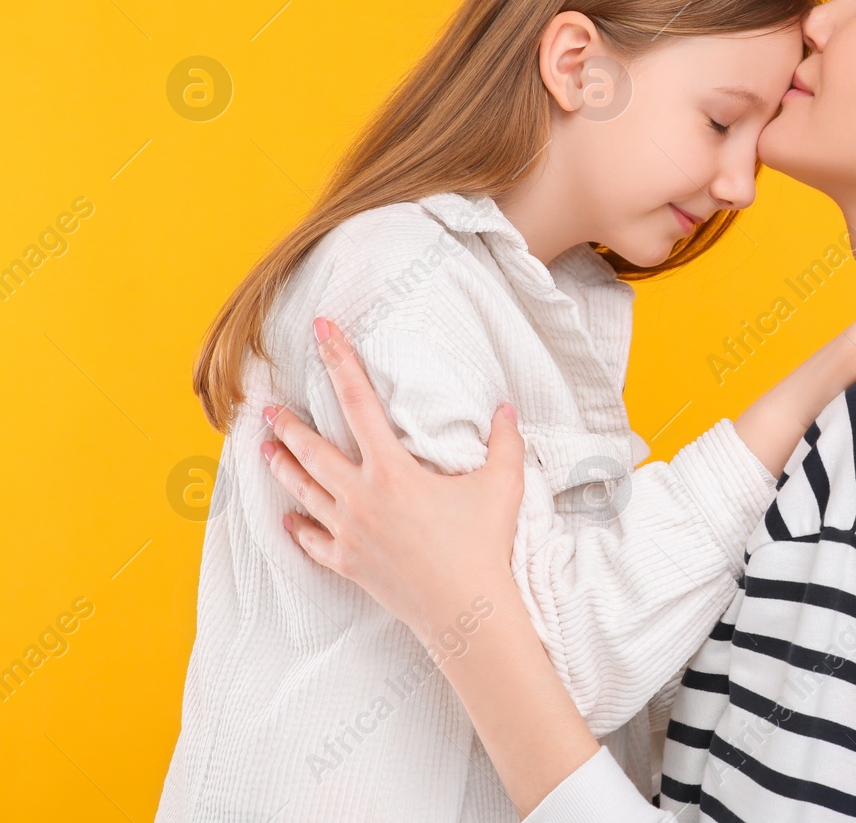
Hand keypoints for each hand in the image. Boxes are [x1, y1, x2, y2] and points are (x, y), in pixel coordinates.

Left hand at [262, 317, 524, 640]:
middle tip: (266, 406)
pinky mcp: (348, 563)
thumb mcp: (503, 484)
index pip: (359, 402)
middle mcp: (360, 497)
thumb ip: (504, 441)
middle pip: (313, 451)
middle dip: (288, 425)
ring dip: (282, 469)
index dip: (340, 362)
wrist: (464, 611)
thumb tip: (505, 408)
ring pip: (303, 492)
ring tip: (264, 450)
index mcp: (392, 470)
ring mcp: (349, 533)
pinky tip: (287, 519)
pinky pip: (312, 541)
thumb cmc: (484, 545)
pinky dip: (298, 528)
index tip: (322, 332)